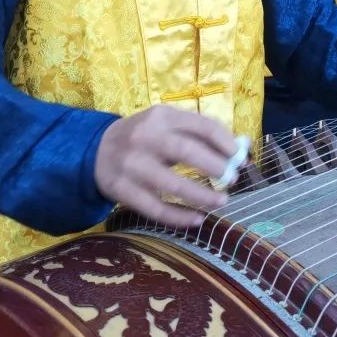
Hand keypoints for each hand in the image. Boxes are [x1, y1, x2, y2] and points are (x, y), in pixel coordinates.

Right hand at [94, 105, 237, 227]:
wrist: (96, 150)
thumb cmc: (143, 136)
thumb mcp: (165, 124)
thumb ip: (198, 134)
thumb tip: (239, 151)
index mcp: (161, 116)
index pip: (201, 125)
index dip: (225, 142)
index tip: (240, 157)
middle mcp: (145, 137)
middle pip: (186, 151)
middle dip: (215, 166)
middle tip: (232, 179)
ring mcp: (132, 165)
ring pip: (172, 185)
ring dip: (202, 195)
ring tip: (222, 201)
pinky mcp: (123, 191)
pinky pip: (155, 209)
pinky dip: (180, 217)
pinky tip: (198, 219)